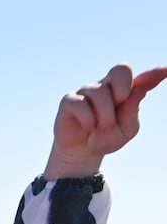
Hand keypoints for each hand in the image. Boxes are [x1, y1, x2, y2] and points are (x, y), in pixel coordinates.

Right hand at [45, 63, 166, 177]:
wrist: (81, 154)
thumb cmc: (105, 139)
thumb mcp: (125, 131)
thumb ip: (132, 113)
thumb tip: (137, 92)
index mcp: (125, 92)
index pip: (143, 78)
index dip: (154, 73)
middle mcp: (107, 86)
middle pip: (121, 69)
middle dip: (123, 89)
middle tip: (118, 105)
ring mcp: (87, 92)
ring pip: (100, 93)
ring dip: (103, 116)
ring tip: (99, 128)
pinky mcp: (69, 101)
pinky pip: (80, 104)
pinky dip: (87, 119)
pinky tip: (88, 127)